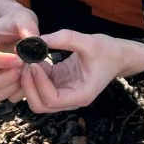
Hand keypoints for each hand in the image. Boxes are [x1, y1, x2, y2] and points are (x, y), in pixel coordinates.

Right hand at [0, 0, 39, 102]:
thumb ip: (28, 27)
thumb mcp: (23, 18)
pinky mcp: (3, 83)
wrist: (17, 26)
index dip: (2, 61)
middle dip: (6, 79)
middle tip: (23, 68)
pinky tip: (29, 79)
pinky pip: (7, 97)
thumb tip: (35, 42)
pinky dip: (18, 92)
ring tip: (26, 73)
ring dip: (12, 87)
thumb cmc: (18, 20)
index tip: (20, 59)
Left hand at [21, 30, 143, 112]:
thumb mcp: (90, 41)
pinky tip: (35, 59)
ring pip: (37, 98)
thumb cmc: (108, 51)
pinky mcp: (60, 84)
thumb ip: (65, 38)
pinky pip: (41, 86)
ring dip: (29, 82)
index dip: (39, 84)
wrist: (118, 55)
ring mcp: (64, 93)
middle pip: (40, 105)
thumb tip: (39, 39)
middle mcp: (71, 99)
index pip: (52, 100)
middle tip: (25, 63)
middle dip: (29, 86)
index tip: (34, 64)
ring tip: (29, 60)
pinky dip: (34, 75)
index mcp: (81, 95)